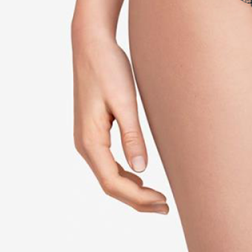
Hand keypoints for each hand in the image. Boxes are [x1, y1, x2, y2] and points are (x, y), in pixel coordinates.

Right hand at [72, 28, 167, 213]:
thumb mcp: (124, 101)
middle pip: (109, 184)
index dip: (138, 198)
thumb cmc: (109, 68)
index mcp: (89, 140)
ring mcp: (87, 139)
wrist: (92, 44)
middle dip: (137, 200)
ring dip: (132, 190)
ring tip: (158, 199)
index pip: (112, 182)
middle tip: (166, 208)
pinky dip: (125, 176)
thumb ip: (132, 135)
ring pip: (108, 175)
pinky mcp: (93, 131)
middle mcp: (84, 144)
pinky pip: (108, 163)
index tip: (164, 201)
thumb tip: (140, 170)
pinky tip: (141, 178)